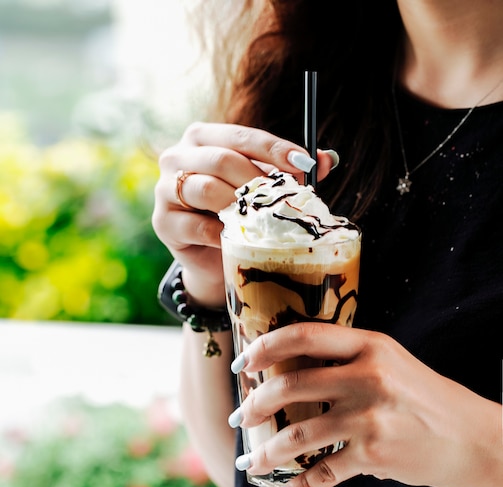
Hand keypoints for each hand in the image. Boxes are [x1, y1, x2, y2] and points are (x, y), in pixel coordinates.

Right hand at [152, 122, 336, 305]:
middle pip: (222, 160)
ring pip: (206, 189)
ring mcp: (165, 190)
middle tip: (285, 199)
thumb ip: (291, 171)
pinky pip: (196, 226)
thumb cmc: (237, 211)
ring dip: (240, 205)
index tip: (305, 164)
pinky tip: (239, 239)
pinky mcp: (163, 223)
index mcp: (202, 138)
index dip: (275, 150)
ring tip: (264, 219)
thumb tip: (330, 159)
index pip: (241, 136)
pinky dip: (222, 233)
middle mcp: (177, 157)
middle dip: (259, 180)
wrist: (210, 255)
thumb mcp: (262, 188)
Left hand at [231, 323, 501, 486]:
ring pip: (298, 434)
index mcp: (370, 345)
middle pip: (290, 386)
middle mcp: (367, 376)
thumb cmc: (426, 398)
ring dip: (267, 452)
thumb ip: (347, 361)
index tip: (243, 361)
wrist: (475, 439)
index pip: (304, 335)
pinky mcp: (374, 455)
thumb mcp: (391, 362)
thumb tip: (289, 372)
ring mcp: (370, 417)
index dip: (265, 346)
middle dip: (255, 404)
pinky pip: (323, 473)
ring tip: (252, 462)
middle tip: (241, 417)